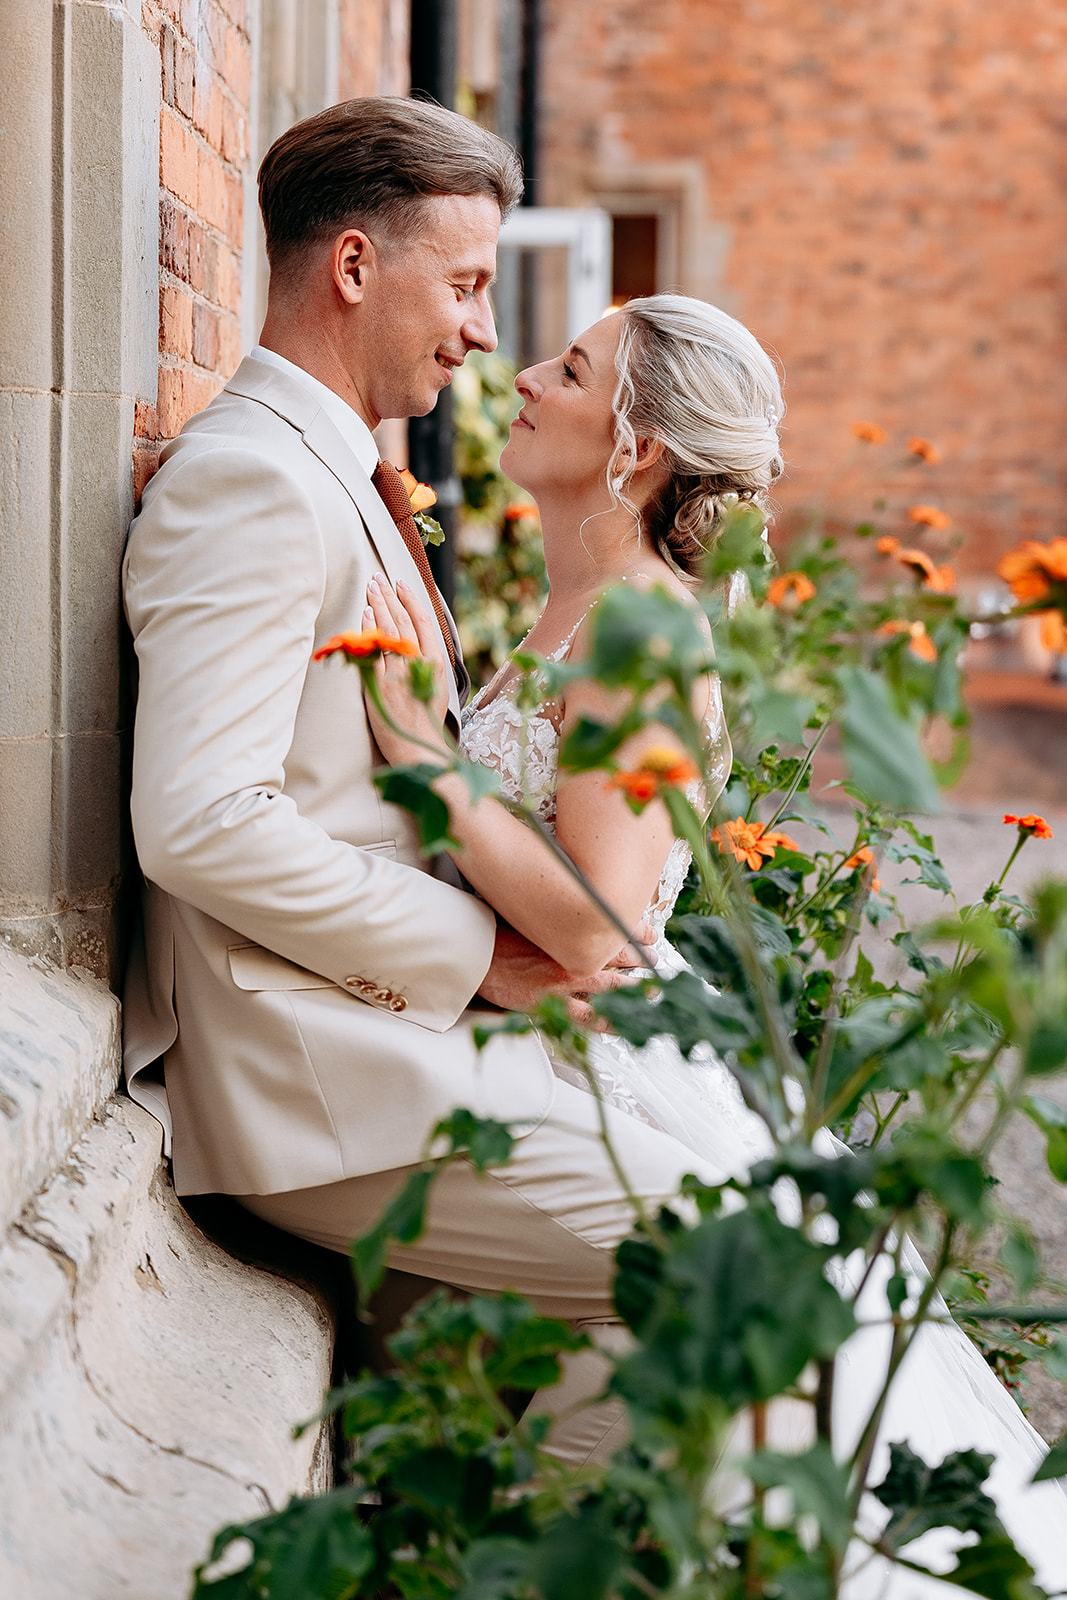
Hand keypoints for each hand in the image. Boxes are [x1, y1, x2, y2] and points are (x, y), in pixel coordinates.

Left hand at [364, 575, 450, 764]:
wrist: (417, 748)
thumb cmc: (426, 720)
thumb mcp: (435, 686)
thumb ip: (426, 662)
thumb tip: (414, 639)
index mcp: (436, 663)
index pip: (423, 622)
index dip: (411, 600)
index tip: (401, 584)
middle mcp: (418, 665)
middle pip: (402, 621)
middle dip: (389, 596)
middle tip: (378, 578)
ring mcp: (397, 673)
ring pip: (387, 631)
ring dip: (377, 606)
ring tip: (370, 589)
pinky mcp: (379, 685)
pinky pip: (372, 651)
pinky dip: (368, 630)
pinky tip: (364, 615)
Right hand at [476, 920, 656, 1026]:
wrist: (476, 953)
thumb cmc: (502, 935)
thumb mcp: (535, 919)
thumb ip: (560, 919)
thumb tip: (581, 915)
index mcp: (572, 930)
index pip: (616, 927)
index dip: (639, 932)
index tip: (651, 936)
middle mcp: (575, 953)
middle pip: (622, 956)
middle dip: (643, 962)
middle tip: (658, 966)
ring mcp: (568, 980)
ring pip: (614, 986)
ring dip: (636, 991)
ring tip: (652, 995)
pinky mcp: (555, 1003)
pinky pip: (589, 1017)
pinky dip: (608, 1021)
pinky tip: (622, 1025)